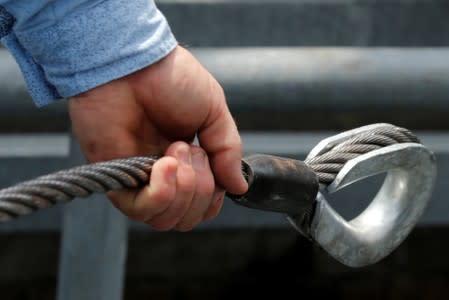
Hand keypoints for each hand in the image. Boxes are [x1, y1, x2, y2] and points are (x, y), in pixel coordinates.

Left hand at [68, 46, 247, 230]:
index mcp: (187, 161)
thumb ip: (228, 151)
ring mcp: (140, 180)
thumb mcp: (214, 112)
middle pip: (189, 218)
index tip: (213, 165)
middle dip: (201, 188)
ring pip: (167, 220)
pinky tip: (165, 164)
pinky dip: (162, 193)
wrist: (132, 63)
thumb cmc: (170, 78)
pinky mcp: (118, 181)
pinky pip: (142, 210)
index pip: (205, 203)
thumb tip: (240, 187)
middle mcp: (164, 175)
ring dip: (183, 189)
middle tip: (193, 150)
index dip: (213, 196)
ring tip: (175, 152)